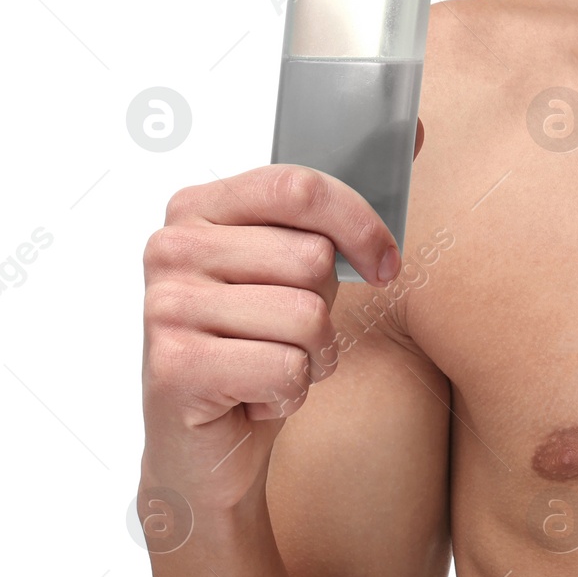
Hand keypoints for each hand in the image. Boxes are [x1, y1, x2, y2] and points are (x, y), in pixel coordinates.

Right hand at [140, 165, 400, 514]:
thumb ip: (340, 202)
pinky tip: (255, 397)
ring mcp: (165, 306)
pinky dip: (292, 392)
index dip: (359, 224)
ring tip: (275, 365)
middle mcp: (171, 247)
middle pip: (310, 258)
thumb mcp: (299, 265)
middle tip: (291, 334)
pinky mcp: (174, 368)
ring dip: (313, 355)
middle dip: (325, 308)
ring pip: (306, 316)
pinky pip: (287, 368)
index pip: (300, 187)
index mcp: (199, 206)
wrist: (203, 447)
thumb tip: (412, 129)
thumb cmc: (257, 342)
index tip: (385, 263)